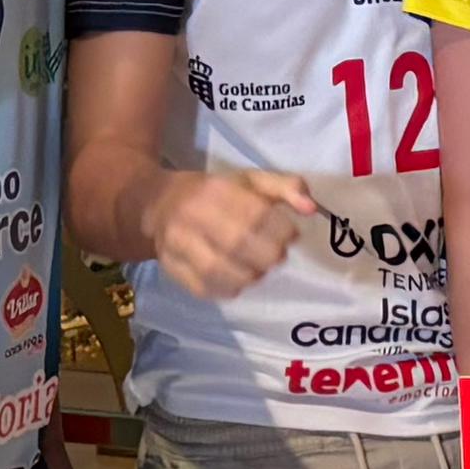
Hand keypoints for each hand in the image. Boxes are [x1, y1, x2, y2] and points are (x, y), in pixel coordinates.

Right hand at [145, 165, 312, 300]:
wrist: (157, 204)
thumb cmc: (215, 193)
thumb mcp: (251, 180)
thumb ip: (286, 187)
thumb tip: (312, 209)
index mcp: (216, 190)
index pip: (256, 215)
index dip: (282, 231)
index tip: (290, 235)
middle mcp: (193, 217)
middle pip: (240, 245)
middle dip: (269, 256)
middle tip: (276, 255)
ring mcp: (177, 245)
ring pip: (222, 272)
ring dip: (251, 275)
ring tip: (257, 267)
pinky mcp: (170, 268)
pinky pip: (206, 288)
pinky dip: (229, 288)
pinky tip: (237, 277)